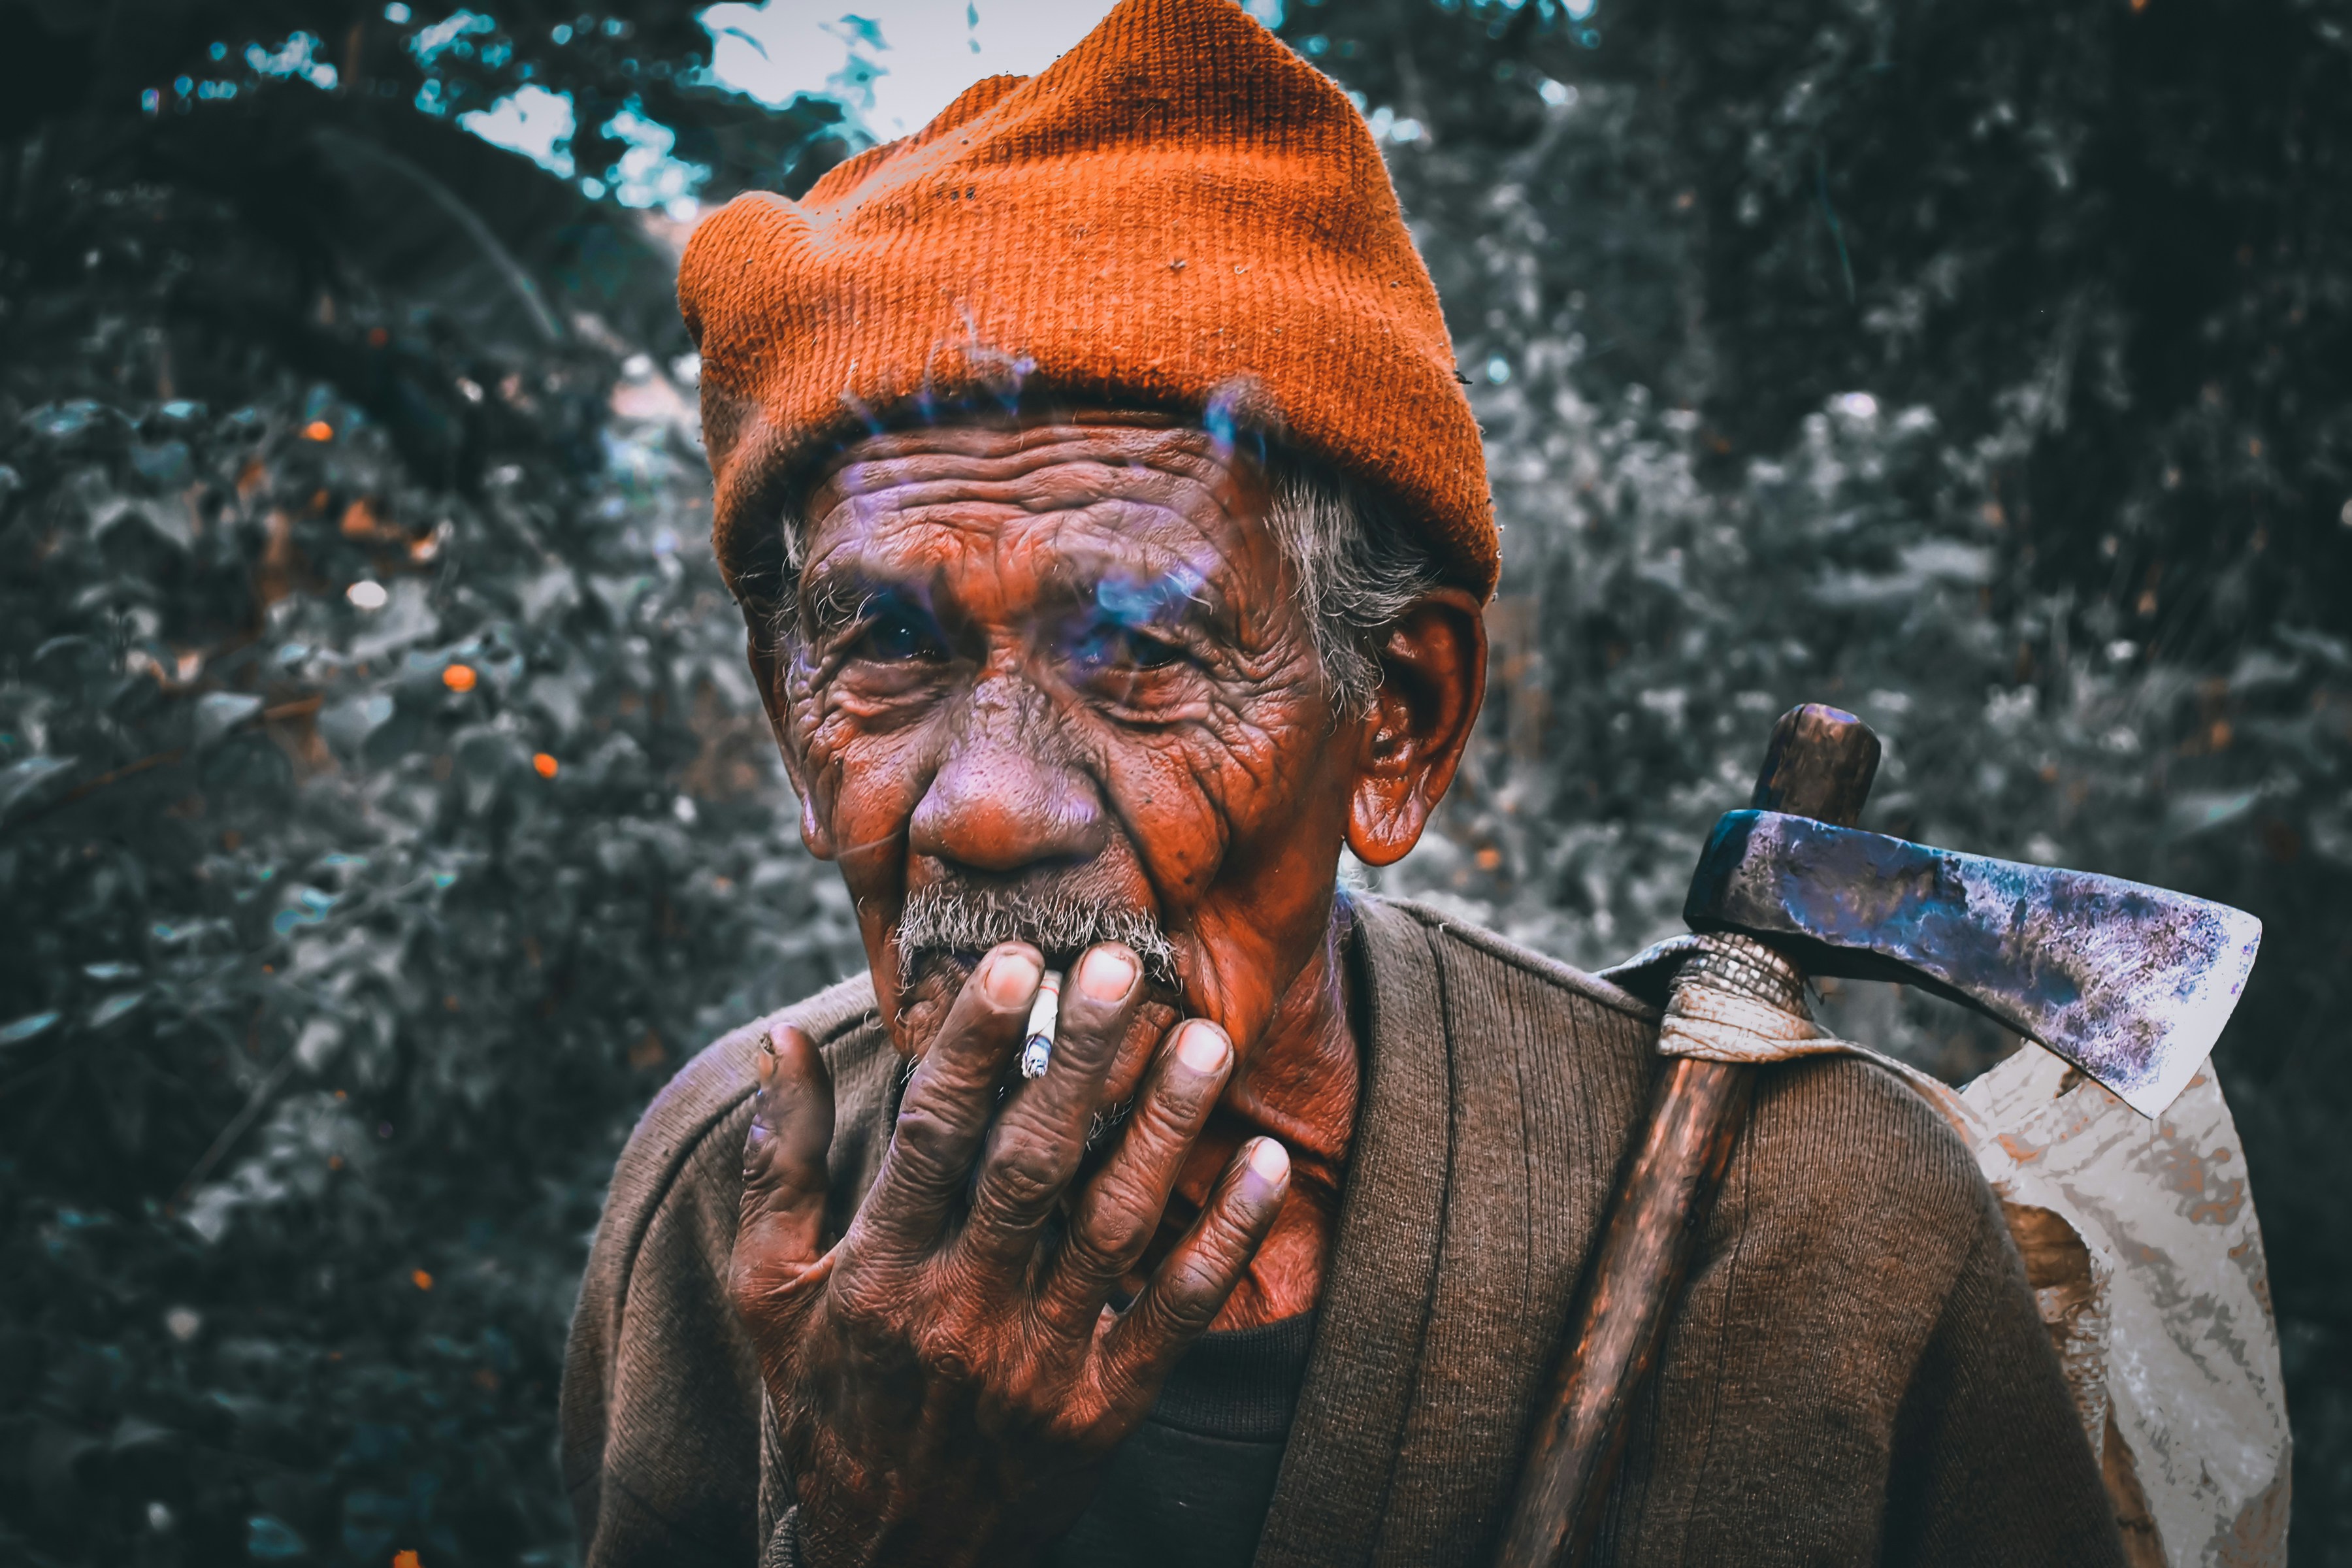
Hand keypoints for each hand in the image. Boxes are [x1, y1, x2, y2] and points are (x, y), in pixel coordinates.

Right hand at [732, 942, 1292, 1567]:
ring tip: (1205, 1040)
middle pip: (1030, 1166)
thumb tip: (775, 1041)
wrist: (888, 1559)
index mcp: (878, 1272)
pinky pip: (1175, 1315)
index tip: (1012, 962)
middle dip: (1077, 1059)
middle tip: (1121, 965)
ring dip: (1164, 1129)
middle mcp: (958, 1313)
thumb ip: (777, 1165)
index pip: (931, 1136)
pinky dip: (1225, 1240)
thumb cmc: (827, 1401)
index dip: (973, 1046)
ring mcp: (1036, 1365)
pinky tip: (1264, 1166)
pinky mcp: (1102, 1411)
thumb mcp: (770, 1292)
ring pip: (1112, 1226)